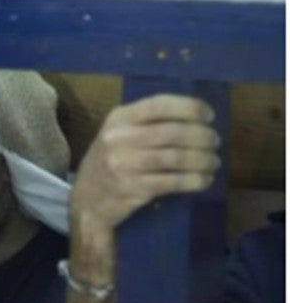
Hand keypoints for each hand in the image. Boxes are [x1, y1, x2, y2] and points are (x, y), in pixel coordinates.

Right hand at [72, 94, 218, 231]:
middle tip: (215, 142)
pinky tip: (204, 180)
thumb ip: (148, 123)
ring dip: (203, 160)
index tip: (209, 115)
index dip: (189, 107)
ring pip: (176, 158)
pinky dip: (195, 180)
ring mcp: (124, 164)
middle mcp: (119, 138)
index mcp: (119, 118)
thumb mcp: (121, 133)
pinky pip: (173, 182)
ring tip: (214, 162)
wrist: (87, 197)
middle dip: (202, 136)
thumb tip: (197, 119)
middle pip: (173, 132)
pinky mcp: (132, 188)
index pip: (159, 105)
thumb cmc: (112, 159)